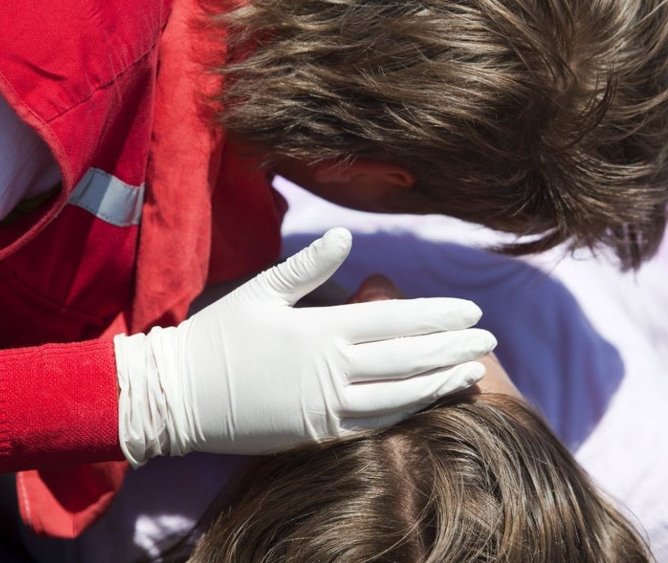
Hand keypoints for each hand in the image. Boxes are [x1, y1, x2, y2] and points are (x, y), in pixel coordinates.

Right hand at [114, 229, 495, 465]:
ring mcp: (327, 407)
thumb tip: (345, 233)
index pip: (397, 321)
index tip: (473, 309)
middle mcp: (333, 370)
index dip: (439, 315)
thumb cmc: (217, 337)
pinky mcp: (318, 433)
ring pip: (400, 396)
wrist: (176, 397)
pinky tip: (429, 401)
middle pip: (409, 358)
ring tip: (474, 373)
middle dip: (453, 347)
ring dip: (440, 383)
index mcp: (323, 330)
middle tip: (491, 338)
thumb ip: (308, 265)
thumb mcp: (261, 292)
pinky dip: (408, 412)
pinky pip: (374, 425)